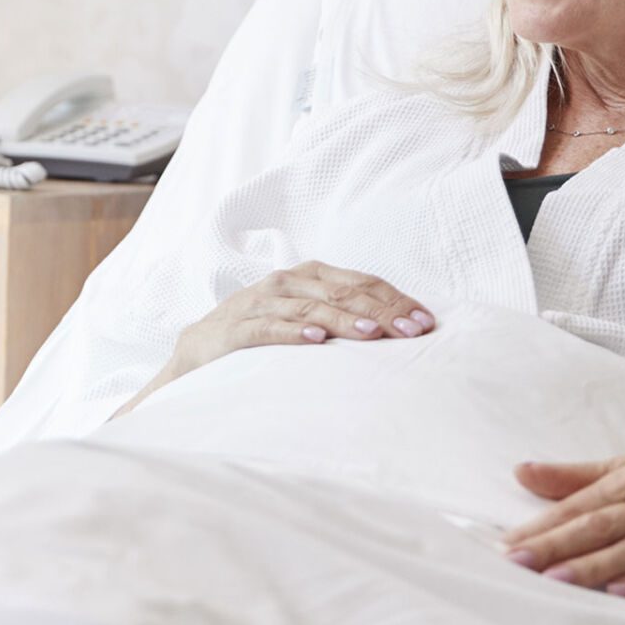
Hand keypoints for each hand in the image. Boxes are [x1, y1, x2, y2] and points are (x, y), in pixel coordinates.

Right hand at [169, 261, 434, 373]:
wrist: (199, 349)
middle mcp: (286, 282)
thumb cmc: (262, 331)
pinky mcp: (236, 329)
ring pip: (310, 308)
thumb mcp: (304, 315)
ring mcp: (260, 303)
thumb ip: (343, 314)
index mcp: (309, 275)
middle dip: (382, 312)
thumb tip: (399, 328)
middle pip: (342, 293)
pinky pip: (269, 328)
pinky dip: (294, 333)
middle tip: (412, 332)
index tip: (425, 322)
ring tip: (373, 334)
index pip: (361, 282)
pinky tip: (317, 341)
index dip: (395, 300)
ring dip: (344, 321)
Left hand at [500, 456, 624, 599]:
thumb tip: (520, 472)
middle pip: (600, 525)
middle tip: (518, 561)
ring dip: (594, 566)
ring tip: (556, 580)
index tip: (507, 543)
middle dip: (557, 544)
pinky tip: (620, 592)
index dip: (543, 524)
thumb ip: (575, 476)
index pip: (581, 504)